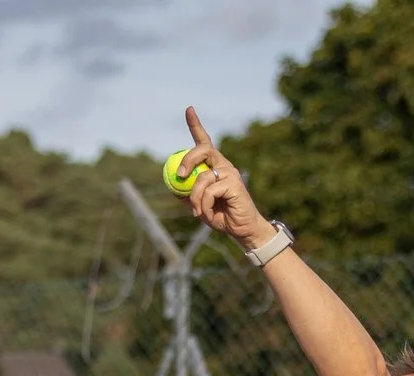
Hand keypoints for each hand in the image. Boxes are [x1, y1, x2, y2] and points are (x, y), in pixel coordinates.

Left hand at [181, 107, 274, 251]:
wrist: (241, 229)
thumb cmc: (220, 215)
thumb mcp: (198, 204)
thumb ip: (187, 193)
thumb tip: (172, 184)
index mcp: (214, 165)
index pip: (204, 141)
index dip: (196, 124)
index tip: (189, 108)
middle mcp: (223, 164)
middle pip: (203, 150)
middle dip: (188, 160)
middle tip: (180, 176)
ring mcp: (230, 172)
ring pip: (201, 177)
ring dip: (194, 198)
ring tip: (196, 211)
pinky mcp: (234, 183)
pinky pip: (209, 191)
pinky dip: (202, 205)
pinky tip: (206, 213)